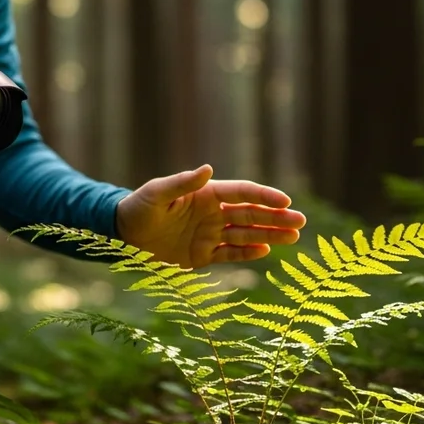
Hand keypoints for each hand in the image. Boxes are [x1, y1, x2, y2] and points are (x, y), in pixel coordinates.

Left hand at [114, 164, 306, 268]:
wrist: (122, 236)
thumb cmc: (137, 208)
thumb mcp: (156, 194)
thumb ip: (181, 183)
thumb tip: (207, 168)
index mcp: (206, 194)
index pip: (242, 193)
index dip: (264, 196)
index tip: (285, 201)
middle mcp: (213, 213)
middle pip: (251, 215)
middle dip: (276, 217)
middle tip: (300, 221)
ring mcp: (210, 234)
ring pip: (247, 235)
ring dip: (270, 235)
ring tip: (293, 236)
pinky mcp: (203, 255)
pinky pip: (230, 254)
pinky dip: (248, 253)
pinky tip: (266, 250)